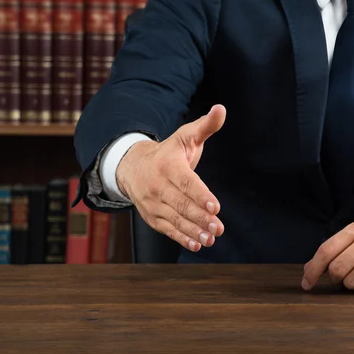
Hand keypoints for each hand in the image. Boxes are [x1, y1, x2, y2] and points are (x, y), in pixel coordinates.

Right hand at [116, 104, 226, 252]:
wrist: (132, 166)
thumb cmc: (168, 151)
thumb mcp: (185, 136)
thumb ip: (205, 125)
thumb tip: (221, 109)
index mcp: (167, 164)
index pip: (186, 182)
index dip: (200, 195)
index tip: (216, 206)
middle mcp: (157, 185)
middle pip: (181, 204)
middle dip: (201, 217)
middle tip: (219, 228)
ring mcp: (153, 203)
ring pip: (174, 219)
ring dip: (193, 231)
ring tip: (211, 239)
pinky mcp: (152, 217)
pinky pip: (167, 229)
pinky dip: (181, 238)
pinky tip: (197, 244)